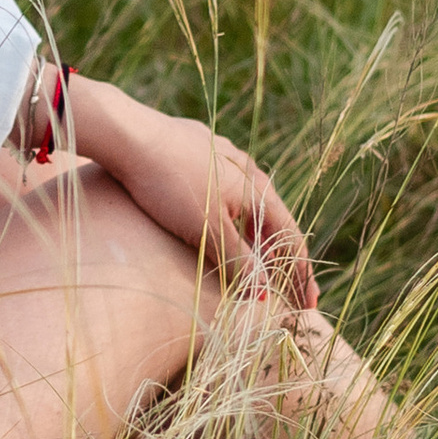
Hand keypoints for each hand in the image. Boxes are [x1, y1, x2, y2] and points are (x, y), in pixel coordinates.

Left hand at [63, 79, 316, 305]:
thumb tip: (265, 291)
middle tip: (289, 287)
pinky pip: (224, 186)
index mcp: (257, 189)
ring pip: (249, 200)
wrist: (128, 134)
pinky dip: (233, 211)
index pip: (291, 237)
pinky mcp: (195, 147)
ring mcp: (221, 154)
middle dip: (283, 254)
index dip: (301, 274)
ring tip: (259, 257)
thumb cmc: (170, 185)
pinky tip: (221, 217)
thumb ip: (237, 260)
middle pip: (274, 218)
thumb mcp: (206, 229)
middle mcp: (246, 168)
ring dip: (258, 232)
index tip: (309, 304)